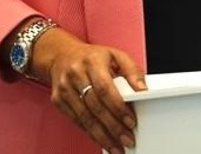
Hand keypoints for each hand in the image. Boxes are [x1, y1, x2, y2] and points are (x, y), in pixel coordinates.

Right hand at [32, 27, 146, 152]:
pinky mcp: (57, 99)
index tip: (131, 122)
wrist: (62, 56)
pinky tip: (102, 139)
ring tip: (116, 146)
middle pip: (95, 106)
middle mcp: (76, 74)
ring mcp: (64, 88)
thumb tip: (143, 89)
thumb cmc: (92, 57)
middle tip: (127, 139)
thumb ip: (132, 70)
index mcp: (92, 61)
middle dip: (113, 126)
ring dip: (102, 135)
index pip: (105, 88)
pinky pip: (76, 120)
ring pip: (84, 117)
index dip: (118, 107)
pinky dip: (90, 132)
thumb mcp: (115, 55)